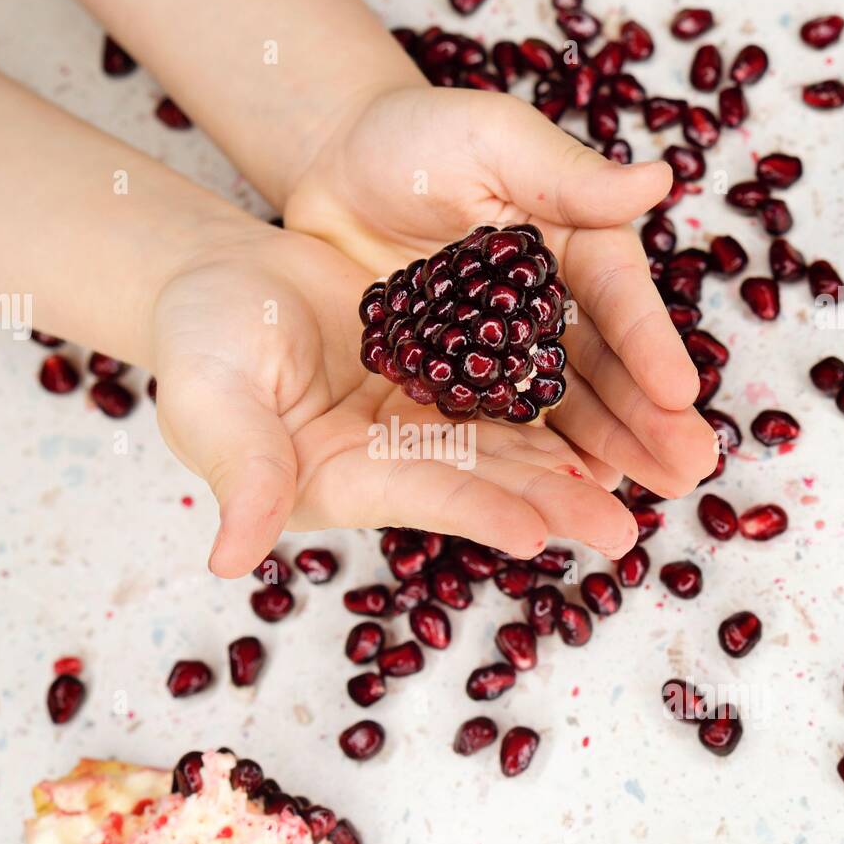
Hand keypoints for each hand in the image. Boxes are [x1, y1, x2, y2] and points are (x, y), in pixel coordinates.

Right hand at [150, 226, 652, 577]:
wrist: (223, 283)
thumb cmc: (200, 339)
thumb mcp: (209, 396)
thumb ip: (238, 468)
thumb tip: (227, 560)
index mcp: (338, 476)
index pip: (416, 495)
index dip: (474, 509)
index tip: (534, 531)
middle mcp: (392, 461)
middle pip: (483, 482)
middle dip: (552, 503)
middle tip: (622, 530)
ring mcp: (421, 422)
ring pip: (510, 443)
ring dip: (575, 462)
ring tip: (643, 482)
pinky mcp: (442, 378)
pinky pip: (509, 394)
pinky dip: (559, 405)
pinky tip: (614, 416)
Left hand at [284, 86, 718, 500]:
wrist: (336, 165)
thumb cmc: (417, 136)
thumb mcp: (491, 138)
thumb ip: (565, 173)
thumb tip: (656, 180)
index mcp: (576, 238)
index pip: (619, 297)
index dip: (650, 346)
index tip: (681, 394)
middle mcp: (552, 299)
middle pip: (606, 364)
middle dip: (648, 418)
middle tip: (689, 468)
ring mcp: (506, 343)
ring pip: (563, 403)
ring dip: (605, 450)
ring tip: (647, 496)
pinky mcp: (458, 374)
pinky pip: (497, 420)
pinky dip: (530, 456)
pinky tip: (565, 494)